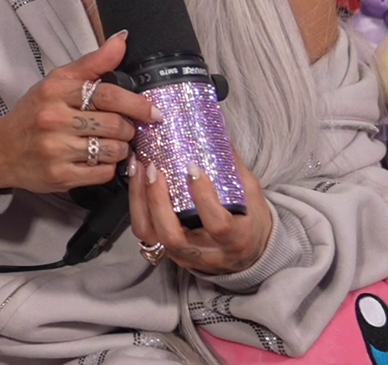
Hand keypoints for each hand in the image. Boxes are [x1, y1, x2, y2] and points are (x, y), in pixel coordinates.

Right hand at [0, 31, 158, 193]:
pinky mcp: (60, 176)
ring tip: (108, 143)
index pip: (108, 95)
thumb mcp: (56, 82)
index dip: (137, 104)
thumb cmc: (33, 114)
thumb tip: (121, 41)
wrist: (1, 150)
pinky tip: (96, 159)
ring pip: (113, 150)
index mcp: (55, 91)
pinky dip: (107, 166)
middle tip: (122, 128)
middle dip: (127, 128)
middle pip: (115, 125)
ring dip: (119, 148)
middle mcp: (53, 119)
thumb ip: (92, 63)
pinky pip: (103, 173)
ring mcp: (56, 149)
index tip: (152, 111)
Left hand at [129, 148, 273, 276]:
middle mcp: (207, 253)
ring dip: (140, 200)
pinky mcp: (167, 251)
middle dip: (158, 200)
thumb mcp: (251, 193)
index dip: (203, 197)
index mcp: (235, 239)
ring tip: (139, 169)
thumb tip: (213, 132)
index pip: (217, 224)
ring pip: (151, 234)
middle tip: (154, 169)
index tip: (193, 168)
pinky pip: (145, 231)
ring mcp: (183, 255)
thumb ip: (233, 167)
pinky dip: (136, 205)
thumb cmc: (249, 220)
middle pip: (172, 235)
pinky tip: (136, 179)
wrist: (247, 252)